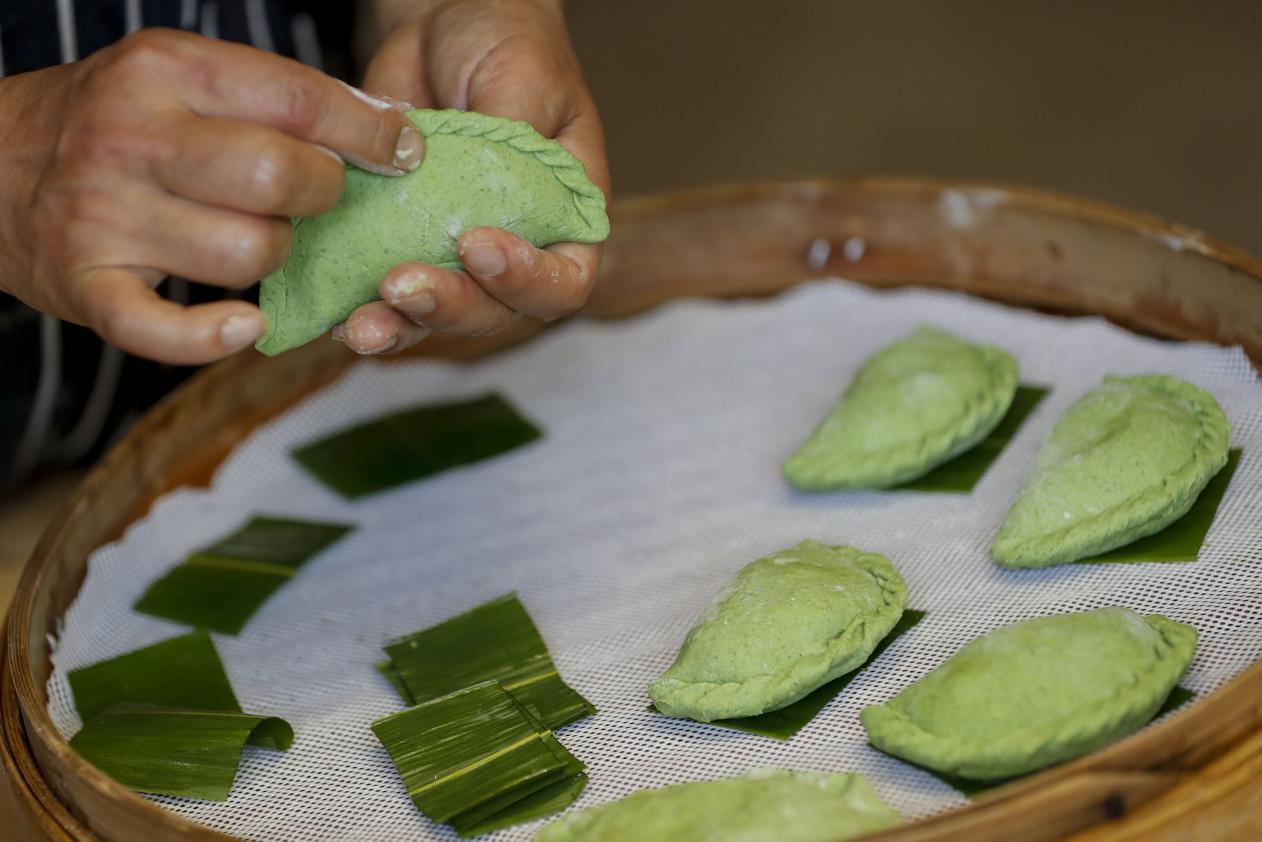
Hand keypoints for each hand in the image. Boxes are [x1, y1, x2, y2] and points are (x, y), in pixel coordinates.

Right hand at [0, 28, 423, 363]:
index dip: (369, 133)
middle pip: (280, 179)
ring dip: (274, 257)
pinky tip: (244, 324)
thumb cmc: (117, 122)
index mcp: (167, 72)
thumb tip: (392, 129)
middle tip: (311, 198)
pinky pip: (166, 332)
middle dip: (322, 196)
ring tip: (251, 239)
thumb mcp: (184, 79)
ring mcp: (104, 215)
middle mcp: (132, 138)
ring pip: (248, 255)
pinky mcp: (86, 286)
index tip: (402, 153)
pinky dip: (214, 339)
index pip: (299, 101)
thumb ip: (277, 98)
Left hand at [338, 0, 609, 353]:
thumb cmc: (506, 45)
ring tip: (361, 324)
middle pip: (494, 311)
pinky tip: (331, 309)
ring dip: (399, 325)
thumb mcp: (524, 76)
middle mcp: (515, 249)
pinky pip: (383, 295)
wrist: (443, 27)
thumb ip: (516, 134)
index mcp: (563, 219)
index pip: (561, 281)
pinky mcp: (400, 244)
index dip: (526, 282)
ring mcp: (454, 254)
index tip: (477, 246)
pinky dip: (356, 306)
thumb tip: (492, 186)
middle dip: (449, 305)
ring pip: (436, 315)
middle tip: (402, 286)